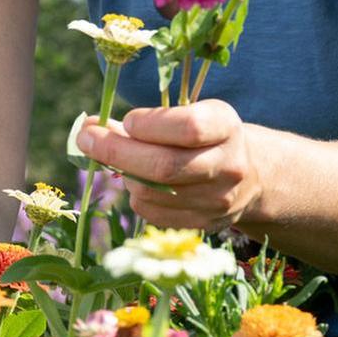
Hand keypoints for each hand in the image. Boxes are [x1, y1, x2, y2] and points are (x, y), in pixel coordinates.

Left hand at [76, 101, 263, 231]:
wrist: (251, 176)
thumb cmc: (206, 136)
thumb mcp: (190, 113)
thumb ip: (146, 120)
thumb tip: (89, 127)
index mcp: (226, 127)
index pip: (188, 128)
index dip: (149, 125)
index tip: (126, 120)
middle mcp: (228, 166)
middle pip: (164, 166)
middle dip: (116, 151)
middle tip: (87, 138)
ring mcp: (218, 200)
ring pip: (152, 192)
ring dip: (124, 174)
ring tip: (120, 159)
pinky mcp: (204, 224)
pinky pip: (153, 213)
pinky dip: (135, 195)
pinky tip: (138, 181)